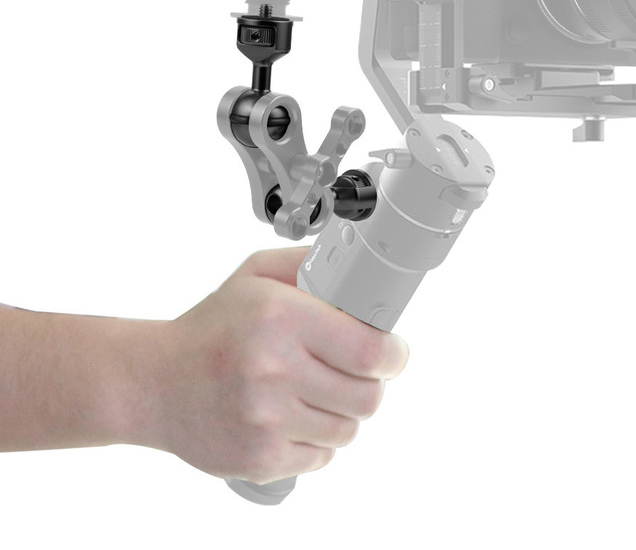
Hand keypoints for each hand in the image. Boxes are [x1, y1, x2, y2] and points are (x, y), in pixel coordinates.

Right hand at [142, 248, 409, 483]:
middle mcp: (273, 369)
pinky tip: (293, 417)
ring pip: (348, 429)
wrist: (154, 383)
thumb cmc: (212, 328)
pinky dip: (316, 439)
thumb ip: (307, 263)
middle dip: (370, 383)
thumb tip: (356, 265)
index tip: (392, 352)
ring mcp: (266, 419)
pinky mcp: (259, 458)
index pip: (369, 349)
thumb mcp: (255, 276)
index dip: (393, 354)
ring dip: (342, 412)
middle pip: (368, 395)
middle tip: (352, 371)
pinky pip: (321, 457)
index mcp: (279, 318)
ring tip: (315, 392)